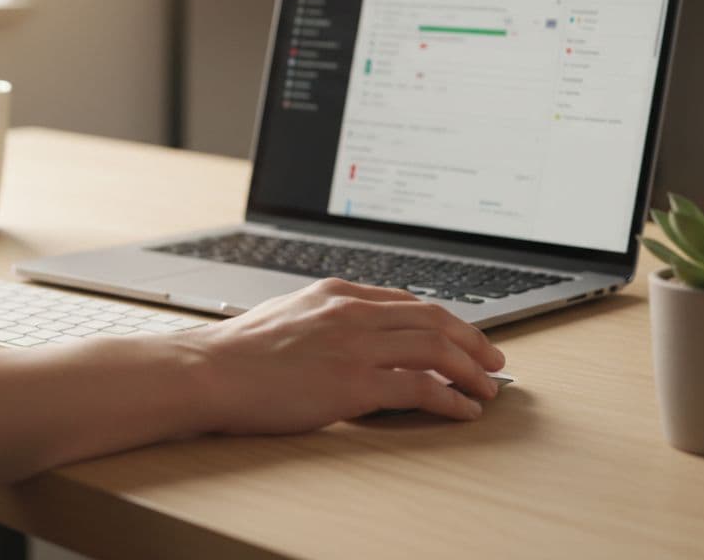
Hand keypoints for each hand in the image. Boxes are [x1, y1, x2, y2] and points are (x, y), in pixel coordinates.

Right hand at [186, 278, 505, 433]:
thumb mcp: (286, 314)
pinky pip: (419, 388)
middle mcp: (352, 313)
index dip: (443, 321)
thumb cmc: (238, 352)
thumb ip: (324, 317)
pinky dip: (450, 398)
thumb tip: (350, 332)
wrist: (211, 371)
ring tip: (488, 387)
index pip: (407, 301)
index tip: (461, 336)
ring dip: (471, 370)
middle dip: (472, 340)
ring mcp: (355, 347)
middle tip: (493, 360)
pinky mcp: (353, 384)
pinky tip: (463, 409)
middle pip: (433, 319)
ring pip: (435, 349)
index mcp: (336, 294)